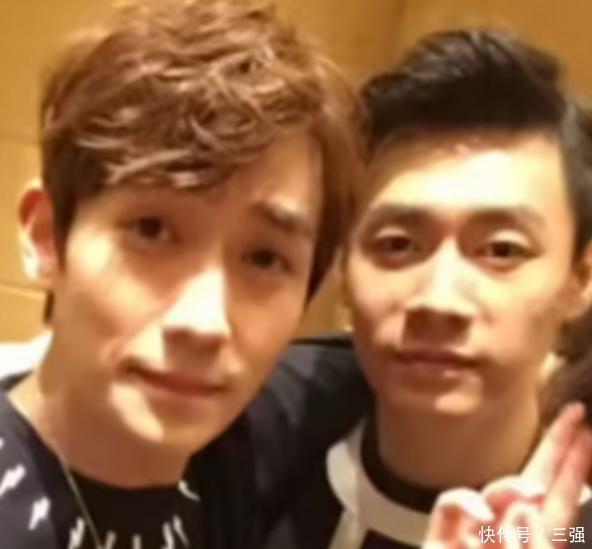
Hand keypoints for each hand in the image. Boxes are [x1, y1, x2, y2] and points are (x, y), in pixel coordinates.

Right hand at [424, 403, 591, 547]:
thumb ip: (534, 542)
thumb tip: (527, 506)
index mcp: (535, 541)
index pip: (560, 497)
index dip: (573, 463)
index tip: (585, 428)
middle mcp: (506, 530)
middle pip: (532, 481)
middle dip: (554, 447)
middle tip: (574, 412)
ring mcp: (473, 530)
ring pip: (492, 491)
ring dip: (511, 488)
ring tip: (535, 495)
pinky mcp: (440, 534)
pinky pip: (450, 503)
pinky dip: (466, 504)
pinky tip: (482, 517)